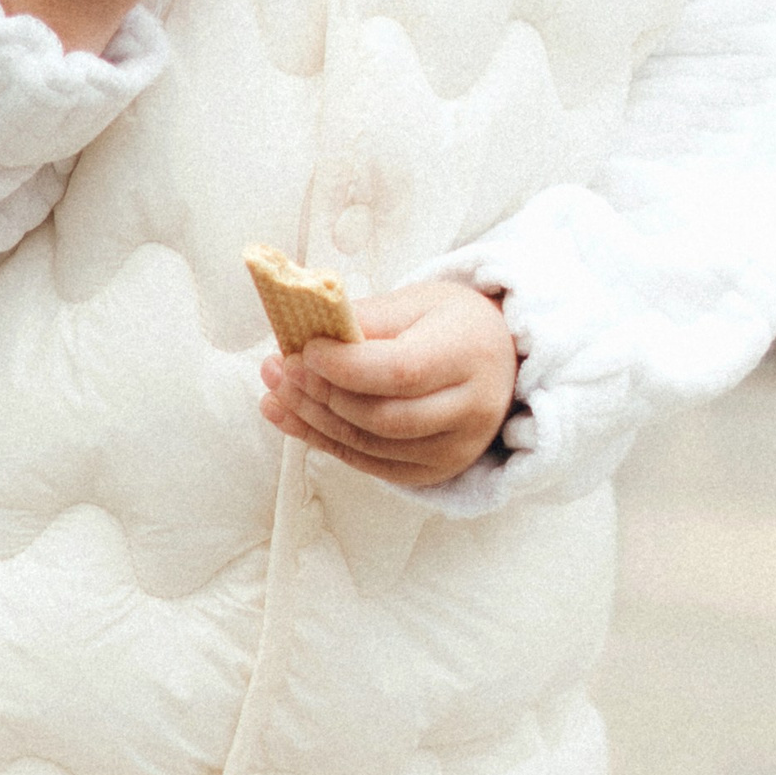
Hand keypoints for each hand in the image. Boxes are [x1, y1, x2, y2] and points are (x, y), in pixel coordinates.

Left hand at [258, 280, 519, 489]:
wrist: (499, 361)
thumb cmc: (451, 324)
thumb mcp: (417, 303)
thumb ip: (366, 319)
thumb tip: (305, 330)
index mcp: (469, 356)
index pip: (401, 372)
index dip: (345, 367)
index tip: (304, 350)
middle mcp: (470, 411)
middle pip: (383, 417)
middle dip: (321, 394)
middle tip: (279, 368)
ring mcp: (454, 449)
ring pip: (370, 444)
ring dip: (313, 420)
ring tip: (275, 389)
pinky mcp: (434, 471)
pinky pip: (369, 463)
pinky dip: (323, 442)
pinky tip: (289, 417)